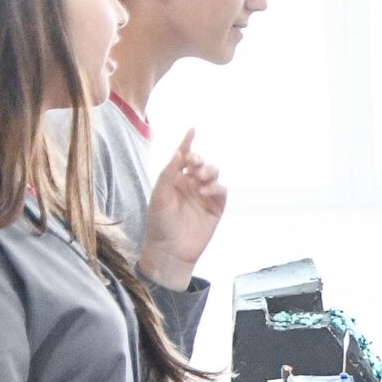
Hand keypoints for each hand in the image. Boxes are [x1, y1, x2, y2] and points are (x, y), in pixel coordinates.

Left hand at [137, 130, 225, 287]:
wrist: (170, 250)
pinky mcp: (216, 208)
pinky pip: (221, 191)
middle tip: (193, 164)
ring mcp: (204, 196)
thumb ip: (169, 172)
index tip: (192, 130)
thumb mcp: (159, 195)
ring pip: (213, 174)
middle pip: (201, 164)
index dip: (187, 144)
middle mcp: (190, 185)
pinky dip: (215, 187)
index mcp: (175, 180)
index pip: (183, 158)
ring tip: (200, 178)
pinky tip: (205, 191)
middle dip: (198, 160)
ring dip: (209, 171)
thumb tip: (179, 151)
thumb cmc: (159, 222)